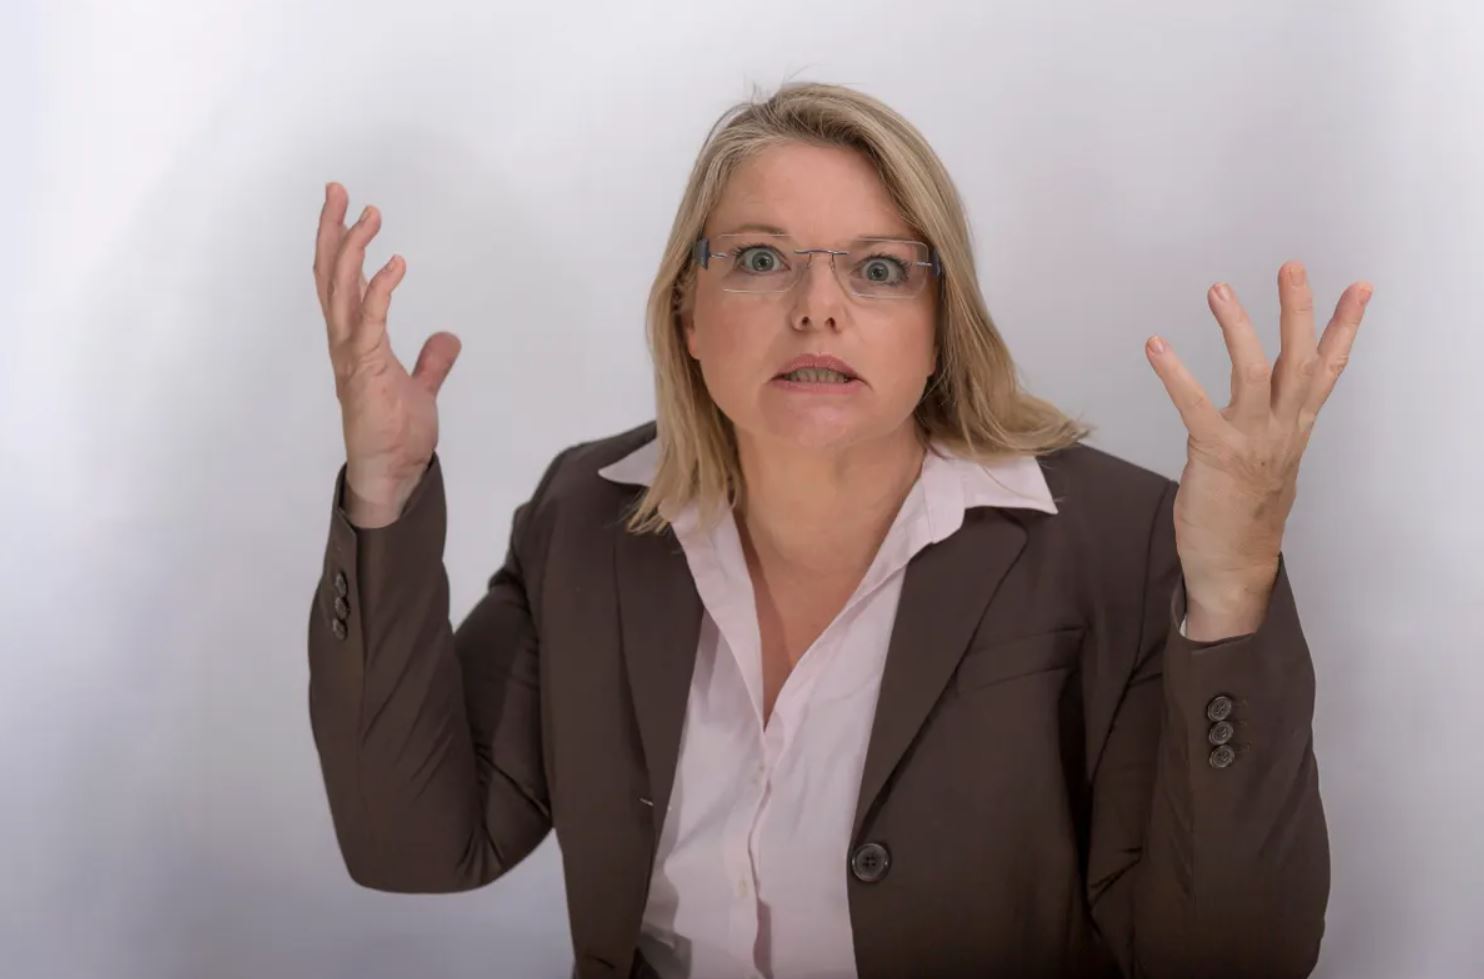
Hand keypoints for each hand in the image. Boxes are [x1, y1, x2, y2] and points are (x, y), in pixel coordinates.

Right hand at [313, 182, 461, 524]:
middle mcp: (344, 341)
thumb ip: (431, 362)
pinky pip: (368, 321)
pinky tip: (395, 263)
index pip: (338, 281)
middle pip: (329, 274)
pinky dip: (379, 290)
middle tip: (337, 189)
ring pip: (340, 289)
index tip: (347, 207)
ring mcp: (351, 354)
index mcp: (354, 340)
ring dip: (351, 248)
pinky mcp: (365, 370)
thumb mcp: (421, 388)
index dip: (338, 243)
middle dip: (331, 229)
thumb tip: (448, 339)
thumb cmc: (397, 435)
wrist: (392, 472)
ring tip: (367, 214)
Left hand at [1145, 261, 1371, 635]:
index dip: (1345, 328)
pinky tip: (1157, 346)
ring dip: (1238, 327)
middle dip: (1298, 311)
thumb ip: (1272, 425)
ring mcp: (1251, 441)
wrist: (1233, 566)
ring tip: (1219, 289)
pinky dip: (1175, 374)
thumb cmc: (1244, 516)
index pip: (1328, 370)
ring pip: (1253, 373)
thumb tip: (1268, 396)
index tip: (1359, 288)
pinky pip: (1195, 406)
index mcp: (1294, 429)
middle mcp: (1280, 430)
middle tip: (1292, 266)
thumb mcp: (1270, 462)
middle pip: (1299, 360)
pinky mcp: (1215, 453)